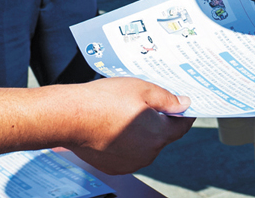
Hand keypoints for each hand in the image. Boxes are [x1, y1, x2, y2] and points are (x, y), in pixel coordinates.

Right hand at [65, 77, 194, 173]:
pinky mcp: (115, 166)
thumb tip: (184, 104)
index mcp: (159, 134)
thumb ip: (167, 98)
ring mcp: (131, 163)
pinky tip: (112, 126)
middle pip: (161, 135)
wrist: (70, 117)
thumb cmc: (103, 101)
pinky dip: (125, 142)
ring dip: (140, 132)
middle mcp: (148, 153)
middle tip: (141, 102)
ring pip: (144, 145)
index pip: (182, 126)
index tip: (181, 105)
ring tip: (122, 113)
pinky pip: (128, 153)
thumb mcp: (141, 88)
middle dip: (157, 120)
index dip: (183, 113)